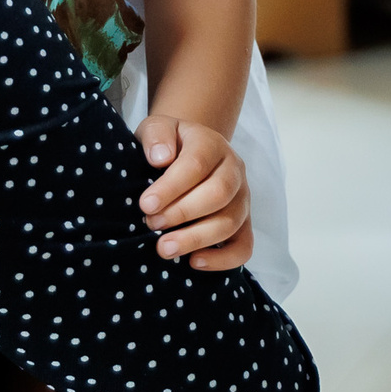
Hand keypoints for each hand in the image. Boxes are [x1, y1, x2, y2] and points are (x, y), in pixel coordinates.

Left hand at [134, 114, 252, 269]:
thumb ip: (156, 136)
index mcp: (212, 144)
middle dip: (183, 213)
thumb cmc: (169, 144)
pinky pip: (244, 246)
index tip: (146, 204)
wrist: (190, 151)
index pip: (197, 164)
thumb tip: (160, 158)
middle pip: (219, 194)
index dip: (171, 187)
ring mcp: (242, 198)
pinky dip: (223, 260)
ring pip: (231, 222)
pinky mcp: (244, 223)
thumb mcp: (157, 129)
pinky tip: (194, 262)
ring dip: (196, 239)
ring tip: (164, 249)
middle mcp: (234, 170)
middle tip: (152, 224)